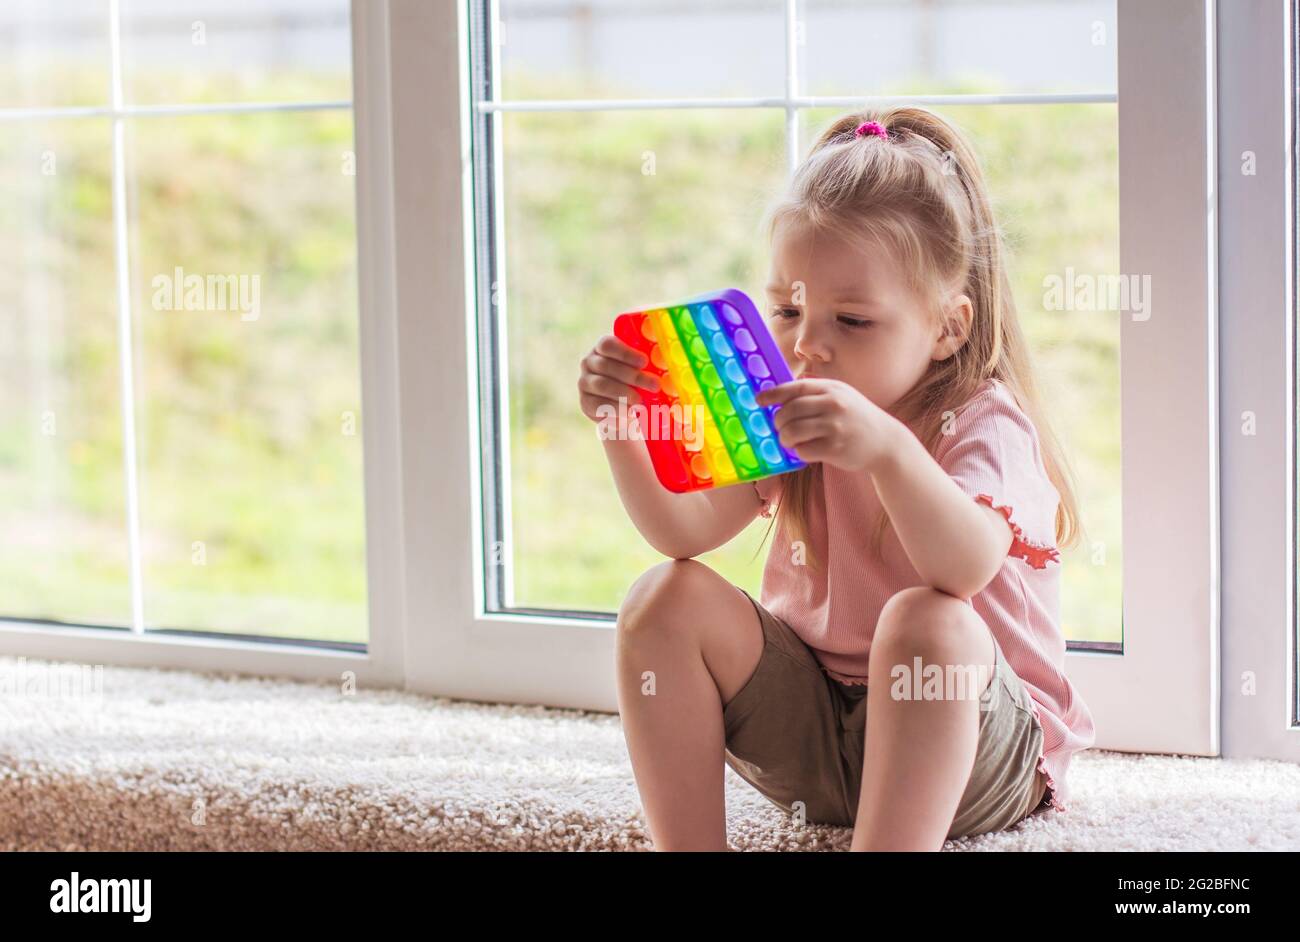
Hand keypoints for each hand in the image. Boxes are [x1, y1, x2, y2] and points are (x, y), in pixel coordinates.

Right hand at [577, 333, 661, 425]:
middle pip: (606, 366)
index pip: (607, 345)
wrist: (620, 407)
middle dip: (633, 376)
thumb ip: (647, 366)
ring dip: (624, 393)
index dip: (626, 353)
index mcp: (602, 349)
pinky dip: (615, 409)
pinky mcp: (585, 403)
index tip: (644, 362)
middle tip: (654, 385)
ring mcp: (584, 383)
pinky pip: (598, 405)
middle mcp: (589, 363)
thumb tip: (664, 366)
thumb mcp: (639, 370)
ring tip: (641, 402)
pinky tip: (629, 413)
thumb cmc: (633, 382)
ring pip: (602, 385)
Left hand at [755, 378, 903, 473]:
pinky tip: (806, 450)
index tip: (758, 401)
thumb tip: (781, 393)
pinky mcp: (835, 448)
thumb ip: (816, 392)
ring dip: (785, 439)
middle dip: (777, 422)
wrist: (886, 442)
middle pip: (788, 411)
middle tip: (779, 428)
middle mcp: (833, 405)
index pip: (795, 388)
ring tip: (789, 441)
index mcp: (832, 389)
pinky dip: (799, 452)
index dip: (773, 394)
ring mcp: (835, 426)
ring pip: (792, 432)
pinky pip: (803, 450)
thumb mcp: (841, 396)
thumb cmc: (856, 419)